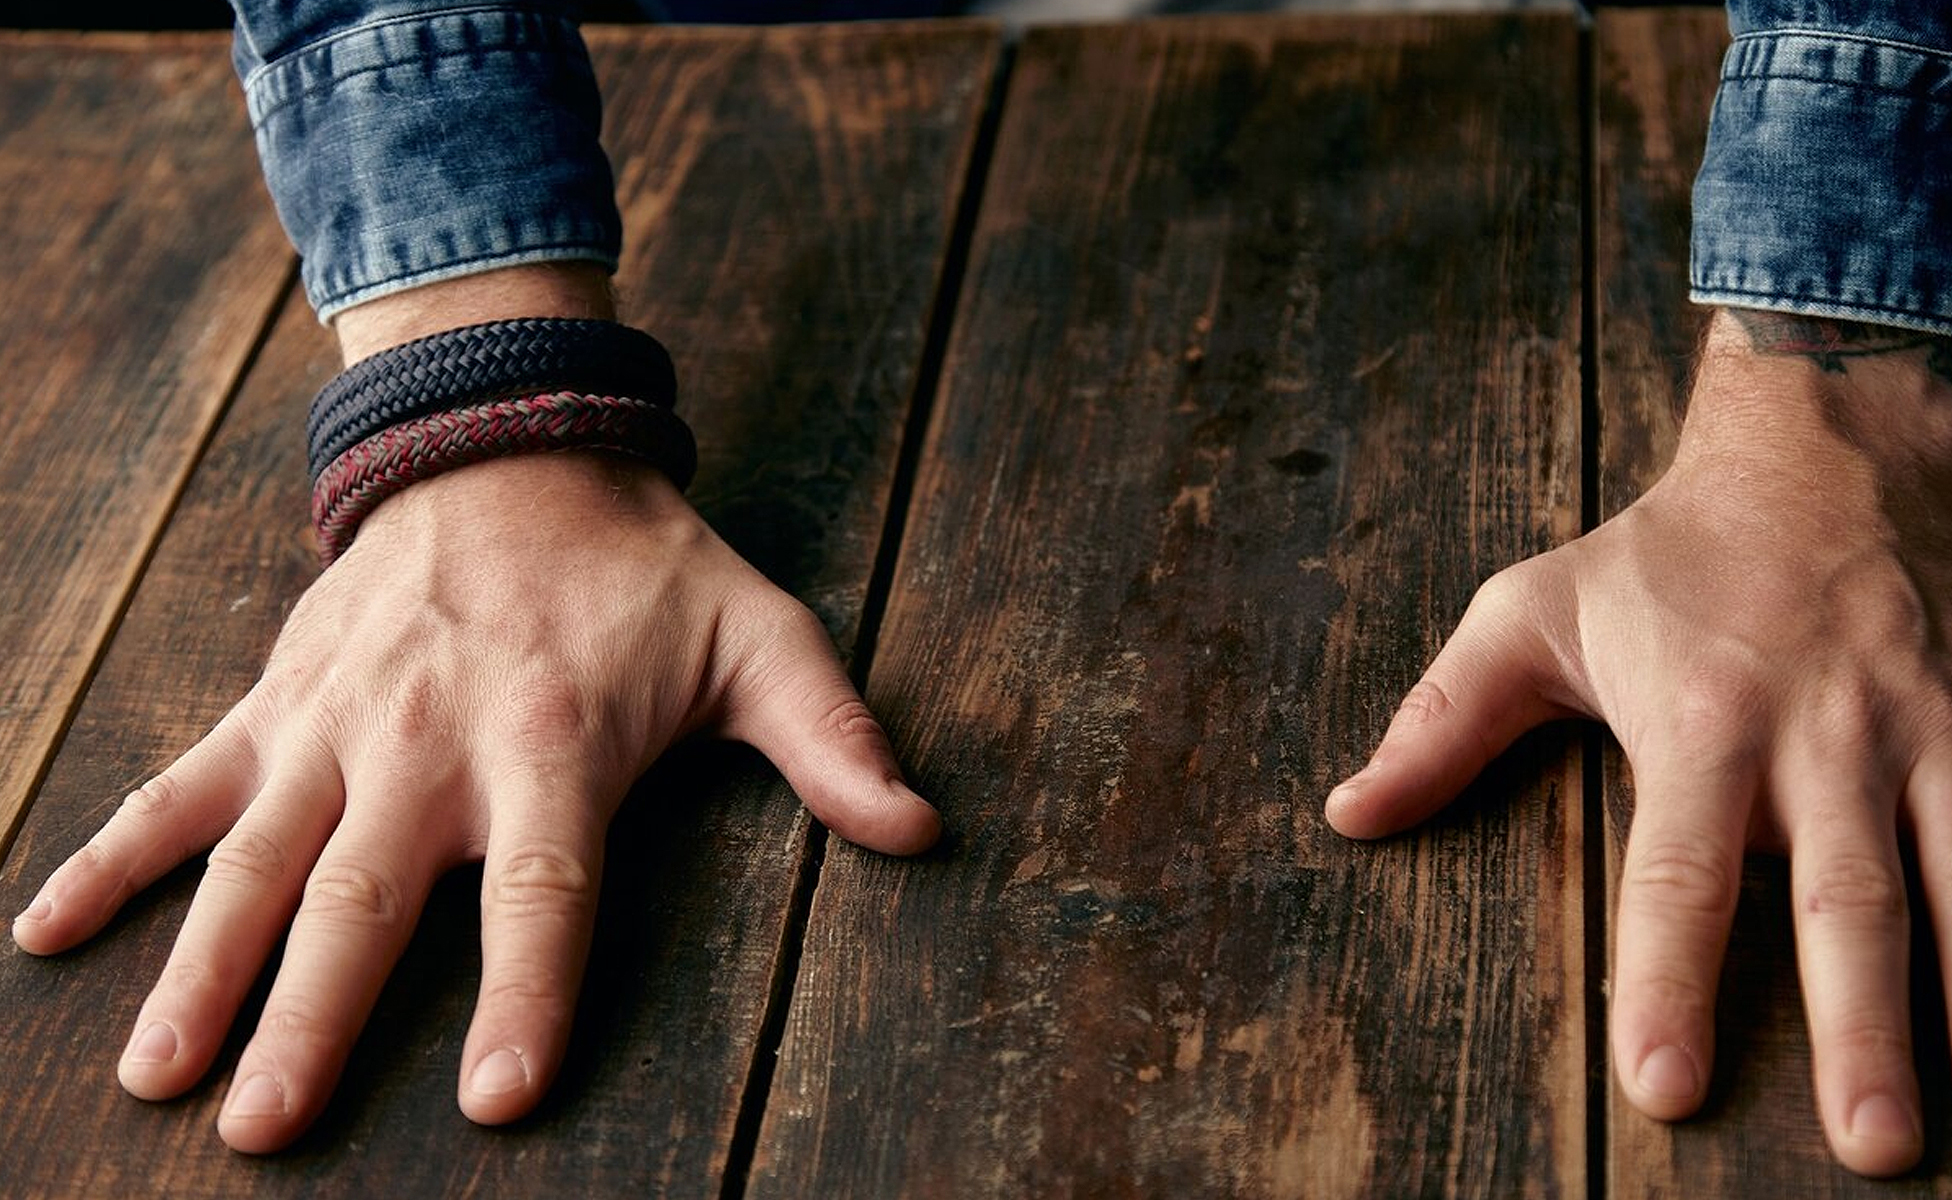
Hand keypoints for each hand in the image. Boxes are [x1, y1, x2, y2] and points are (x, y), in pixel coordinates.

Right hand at [10, 450, 938, 1151]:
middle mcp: (430, 740)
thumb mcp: (761, 638)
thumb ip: (833, 740)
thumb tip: (921, 830)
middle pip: (369, 898)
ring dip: (199, 967)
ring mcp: (336, 723)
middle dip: (312, 1015)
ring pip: (256, 861)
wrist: (508, 439)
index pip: (543, 891)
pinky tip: (44, 935)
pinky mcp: (275, 703)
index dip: (526, 994)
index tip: (497, 1098)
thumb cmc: (645, 567)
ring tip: (157, 1078)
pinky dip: (108, 858)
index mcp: (553, 741)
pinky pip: (178, 788)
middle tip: (262, 1133)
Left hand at [1323, 310, 1951, 1175]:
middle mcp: (1830, 733)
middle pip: (1847, 895)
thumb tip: (1348, 815)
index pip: (1681, 873)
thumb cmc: (1668, 552)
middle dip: (1860, 1024)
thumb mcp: (1532, 610)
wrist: (1827, 441)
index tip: (1666, 1090)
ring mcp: (1938, 726)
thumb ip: (1445, 720)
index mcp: (1706, 720)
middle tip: (1874, 1142)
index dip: (1667, 981)